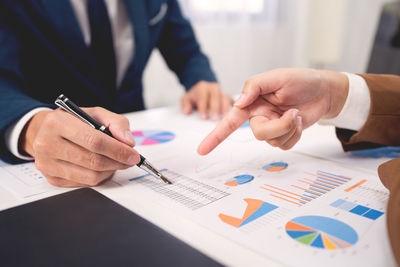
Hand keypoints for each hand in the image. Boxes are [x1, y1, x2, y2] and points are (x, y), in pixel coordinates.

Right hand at [20, 107, 139, 186]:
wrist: (46, 131)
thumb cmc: (73, 121)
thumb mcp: (95, 113)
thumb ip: (116, 122)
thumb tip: (128, 142)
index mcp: (57, 122)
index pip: (94, 141)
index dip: (117, 150)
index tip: (133, 154)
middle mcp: (47, 143)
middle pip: (93, 161)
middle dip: (118, 162)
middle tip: (130, 160)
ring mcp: (47, 164)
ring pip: (91, 176)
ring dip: (111, 170)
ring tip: (117, 162)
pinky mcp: (52, 179)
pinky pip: (85, 183)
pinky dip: (100, 177)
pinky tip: (103, 167)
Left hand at [181, 81, 232, 120]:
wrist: (203, 88)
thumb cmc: (195, 95)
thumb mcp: (186, 98)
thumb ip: (185, 104)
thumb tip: (186, 111)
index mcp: (203, 88)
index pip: (203, 97)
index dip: (203, 107)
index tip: (203, 116)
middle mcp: (213, 88)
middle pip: (215, 97)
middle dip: (215, 109)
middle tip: (214, 119)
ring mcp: (222, 92)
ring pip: (225, 99)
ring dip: (225, 109)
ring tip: (225, 119)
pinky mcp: (228, 97)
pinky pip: (232, 102)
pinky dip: (234, 108)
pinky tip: (234, 116)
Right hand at [197, 68, 348, 154]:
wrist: (325, 91)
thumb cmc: (300, 80)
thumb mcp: (275, 77)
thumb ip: (252, 87)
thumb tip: (237, 103)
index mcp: (252, 103)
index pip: (229, 121)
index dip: (215, 136)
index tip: (202, 150)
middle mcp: (259, 116)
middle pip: (259, 134)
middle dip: (279, 127)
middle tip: (293, 112)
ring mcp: (272, 127)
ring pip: (273, 142)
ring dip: (290, 128)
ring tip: (297, 113)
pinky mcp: (284, 135)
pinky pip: (285, 145)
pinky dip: (295, 134)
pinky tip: (299, 121)